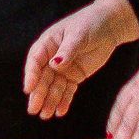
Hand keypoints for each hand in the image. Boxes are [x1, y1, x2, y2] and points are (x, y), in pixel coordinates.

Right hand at [23, 0, 138, 118]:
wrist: (109, 26)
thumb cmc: (90, 23)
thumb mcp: (79, 35)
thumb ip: (67, 50)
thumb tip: (54, 65)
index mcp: (48, 43)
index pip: (36, 61)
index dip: (31, 75)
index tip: (29, 89)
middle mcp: (52, 57)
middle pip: (43, 78)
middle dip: (38, 94)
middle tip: (34, 109)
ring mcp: (63, 68)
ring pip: (54, 87)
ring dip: (49, 101)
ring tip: (46, 115)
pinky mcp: (74, 75)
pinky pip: (67, 90)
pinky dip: (64, 101)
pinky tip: (60, 111)